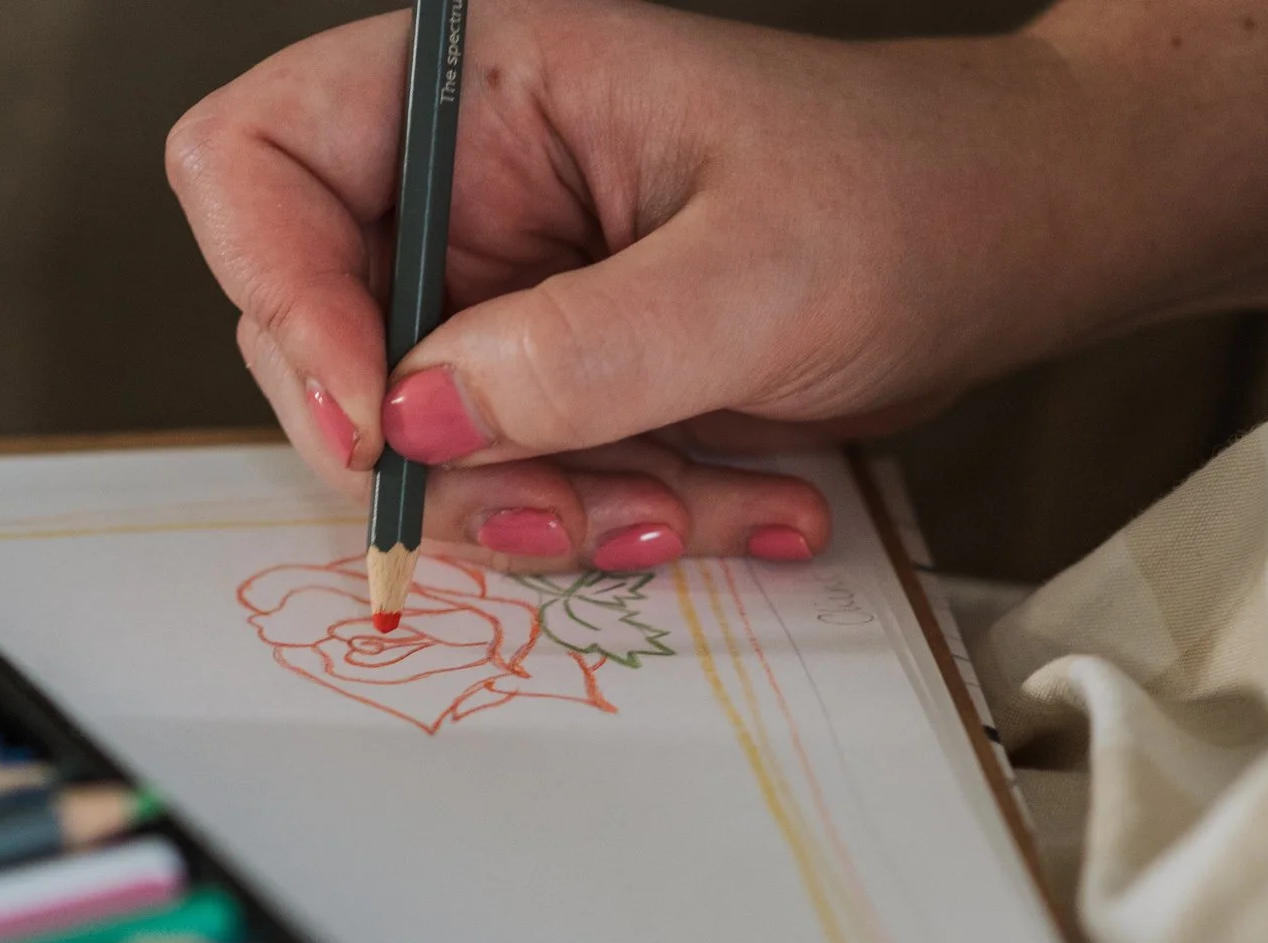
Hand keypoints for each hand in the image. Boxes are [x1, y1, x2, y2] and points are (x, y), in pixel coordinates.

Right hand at [167, 0, 1267, 573]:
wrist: (1009, 248)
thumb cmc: (907, 194)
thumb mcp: (757, 272)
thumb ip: (586, 348)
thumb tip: (416, 417)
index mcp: (478, 94)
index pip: (257, 164)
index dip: (282, 297)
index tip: (376, 416)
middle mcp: (466, 193)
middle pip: (321, 342)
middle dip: (453, 456)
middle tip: (579, 506)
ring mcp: (506, 298)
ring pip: (430, 449)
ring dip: (563, 510)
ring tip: (709, 502)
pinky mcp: (562, 387)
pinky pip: (527, 489)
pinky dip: (623, 523)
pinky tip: (741, 501)